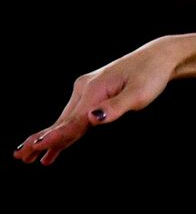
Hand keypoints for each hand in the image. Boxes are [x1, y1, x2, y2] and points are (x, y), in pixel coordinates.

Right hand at [13, 37, 179, 165]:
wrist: (158, 57)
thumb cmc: (151, 75)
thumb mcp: (140, 93)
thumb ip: (116, 107)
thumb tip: (93, 118)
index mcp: (95, 90)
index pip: (72, 120)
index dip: (56, 136)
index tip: (37, 148)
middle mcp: (85, 89)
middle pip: (62, 120)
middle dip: (42, 139)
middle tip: (19, 156)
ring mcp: (86, 90)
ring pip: (66, 119)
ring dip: (49, 137)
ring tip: (28, 156)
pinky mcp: (92, 92)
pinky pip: (74, 115)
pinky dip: (64, 129)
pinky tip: (55, 144)